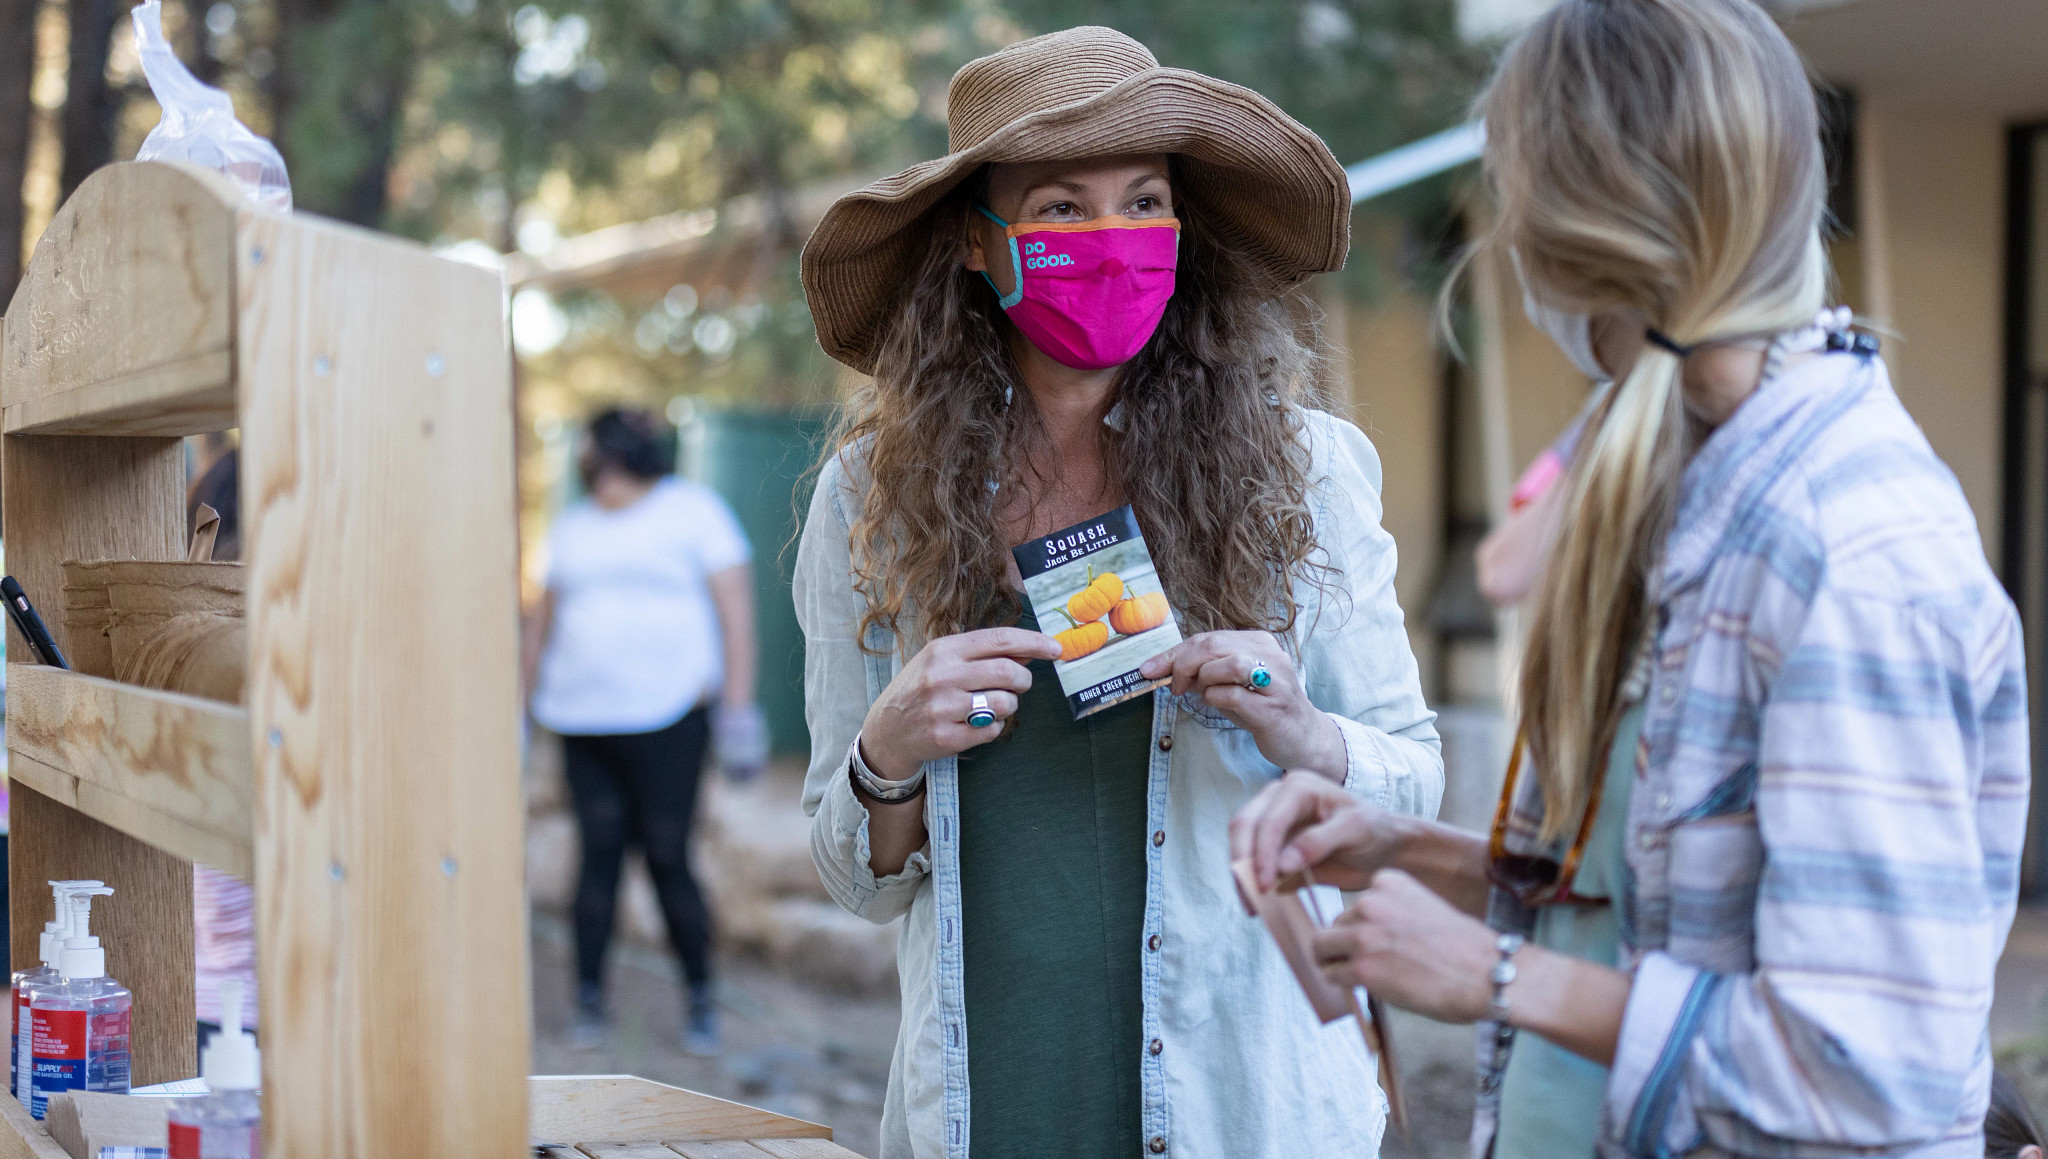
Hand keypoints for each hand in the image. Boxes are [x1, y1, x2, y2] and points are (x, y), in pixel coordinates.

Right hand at [859, 627, 1061, 778]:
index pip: (999, 640)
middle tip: (1019, 685)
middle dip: (1023, 680)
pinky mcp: (946, 737)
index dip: (1034, 642)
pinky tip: (976, 725)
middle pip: (1008, 672)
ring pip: (1004, 703)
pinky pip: (993, 730)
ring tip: (991, 706)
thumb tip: (1027, 653)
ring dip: (1009, 705)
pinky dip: (994, 728)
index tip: (1056, 648)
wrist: (887, 729)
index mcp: (944, 650)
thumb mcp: (943, 661)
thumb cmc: (921, 689)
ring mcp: (943, 708)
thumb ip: (981, 655)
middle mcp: (943, 675)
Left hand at [1139, 631, 1345, 778]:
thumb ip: (1205, 672)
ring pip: (1229, 663)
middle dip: (1184, 664)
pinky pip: (1234, 695)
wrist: (1303, 739)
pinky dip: (1216, 699)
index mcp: (1259, 643)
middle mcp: (1271, 656)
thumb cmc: (1262, 709)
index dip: (1174, 652)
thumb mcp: (1231, 684)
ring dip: (1205, 680)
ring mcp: (1275, 681)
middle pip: (1215, 645)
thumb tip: (1165, 668)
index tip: (1149, 668)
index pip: (1208, 637)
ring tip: (1202, 695)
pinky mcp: (1274, 708)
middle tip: (1175, 686)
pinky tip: (1217, 705)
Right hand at [1230, 771, 1414, 892]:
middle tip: (1253, 899)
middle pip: (1244, 827)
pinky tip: (1259, 905)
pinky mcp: (1273, 845)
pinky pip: (1252, 862)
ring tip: (1253, 907)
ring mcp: (1272, 820)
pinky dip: (1251, 883)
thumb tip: (1281, 865)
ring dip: (1242, 876)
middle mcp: (1278, 798)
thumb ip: (1318, 842)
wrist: (1384, 847)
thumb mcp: (1355, 830)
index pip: (1269, 820)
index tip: (1264, 885)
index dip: (1262, 852)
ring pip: (1242, 844)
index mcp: (1298, 787)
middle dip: (1244, 863)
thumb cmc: (1374, 830)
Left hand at [1312, 869, 1496, 1023]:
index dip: (1362, 926)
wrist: (1487, 973)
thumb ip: (1391, 913)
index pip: (1356, 904)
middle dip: (1346, 945)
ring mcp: (1363, 935)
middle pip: (1336, 925)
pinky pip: (1332, 974)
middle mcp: (1370, 902)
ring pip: (1323, 948)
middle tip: (1367, 963)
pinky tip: (1362, 987)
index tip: (1378, 941)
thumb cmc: (1465, 948)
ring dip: (1336, 963)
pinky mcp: (1362, 968)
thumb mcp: (1423, 909)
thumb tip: (1364, 934)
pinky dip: (1341, 983)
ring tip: (1359, 975)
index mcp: (1387, 882)